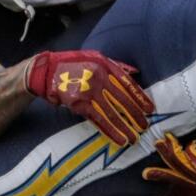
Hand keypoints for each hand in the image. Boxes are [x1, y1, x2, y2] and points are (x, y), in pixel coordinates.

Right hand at [25, 50, 154, 145]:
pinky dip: (110, 131)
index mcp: (105, 65)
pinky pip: (98, 120)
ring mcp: (88, 91)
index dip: (140, 97)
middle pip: (122, 99)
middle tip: (145, 126)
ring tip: (134, 138)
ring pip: (112, 112)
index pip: (127, 83)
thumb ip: (116, 65)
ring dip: (125, 127)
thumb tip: (136, 72)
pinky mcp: (78, 104)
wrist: (45, 70)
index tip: (150, 109)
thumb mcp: (95, 56)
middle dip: (135, 115)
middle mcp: (99, 77)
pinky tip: (119, 139)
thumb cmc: (72, 63)